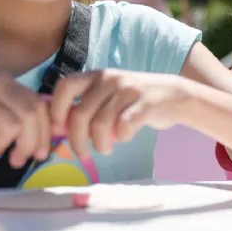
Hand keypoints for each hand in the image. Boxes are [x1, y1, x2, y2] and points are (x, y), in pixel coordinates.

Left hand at [49, 69, 194, 160]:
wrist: (175, 96)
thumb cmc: (134, 101)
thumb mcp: (108, 96)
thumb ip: (85, 107)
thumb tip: (56, 130)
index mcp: (97, 76)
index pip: (65, 86)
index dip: (56, 109)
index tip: (60, 129)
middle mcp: (110, 79)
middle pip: (80, 114)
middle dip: (76, 140)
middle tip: (81, 154)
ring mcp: (129, 90)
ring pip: (100, 124)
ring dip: (99, 144)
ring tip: (105, 149)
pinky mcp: (146, 103)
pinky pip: (124, 126)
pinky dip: (121, 137)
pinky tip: (124, 137)